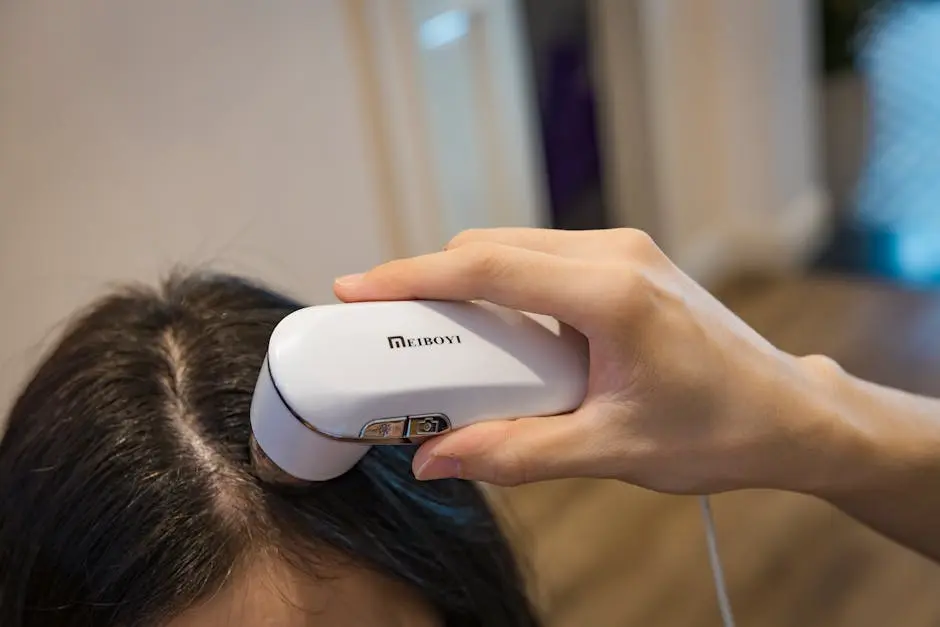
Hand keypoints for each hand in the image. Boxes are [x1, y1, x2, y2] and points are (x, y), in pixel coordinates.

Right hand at [333, 228, 834, 493]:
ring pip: (514, 247)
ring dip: (466, 283)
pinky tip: (494, 330)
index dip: (412, 276)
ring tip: (434, 337)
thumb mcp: (611, 450)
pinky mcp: (626, 262)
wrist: (789, 412)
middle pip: (491, 247)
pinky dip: (503, 285)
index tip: (356, 288)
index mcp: (613, 293)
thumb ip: (515, 452)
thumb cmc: (718, 430)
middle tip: (385, 329)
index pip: (487, 267)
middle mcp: (616, 254)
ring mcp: (624, 251)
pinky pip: (542, 258)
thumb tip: (434, 456)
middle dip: (429, 281)